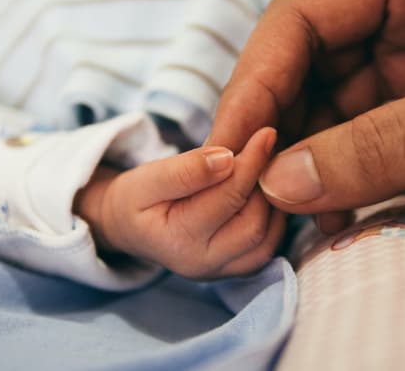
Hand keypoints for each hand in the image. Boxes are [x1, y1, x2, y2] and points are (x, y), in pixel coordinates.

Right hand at [74, 128, 284, 278]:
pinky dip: (274, 218)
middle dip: (264, 184)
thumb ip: (185, 170)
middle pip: (254, 223)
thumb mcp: (148, 178)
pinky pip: (268, 247)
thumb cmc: (136, 199)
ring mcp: (221, 272)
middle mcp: (203, 264)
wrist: (130, 227)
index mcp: (178, 241)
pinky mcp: (234, 269)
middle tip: (267, 151)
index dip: (251, 162)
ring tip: (265, 170)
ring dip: (273, 202)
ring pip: (267, 238)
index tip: (266, 133)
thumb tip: (227, 158)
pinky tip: (264, 192)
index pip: (228, 197)